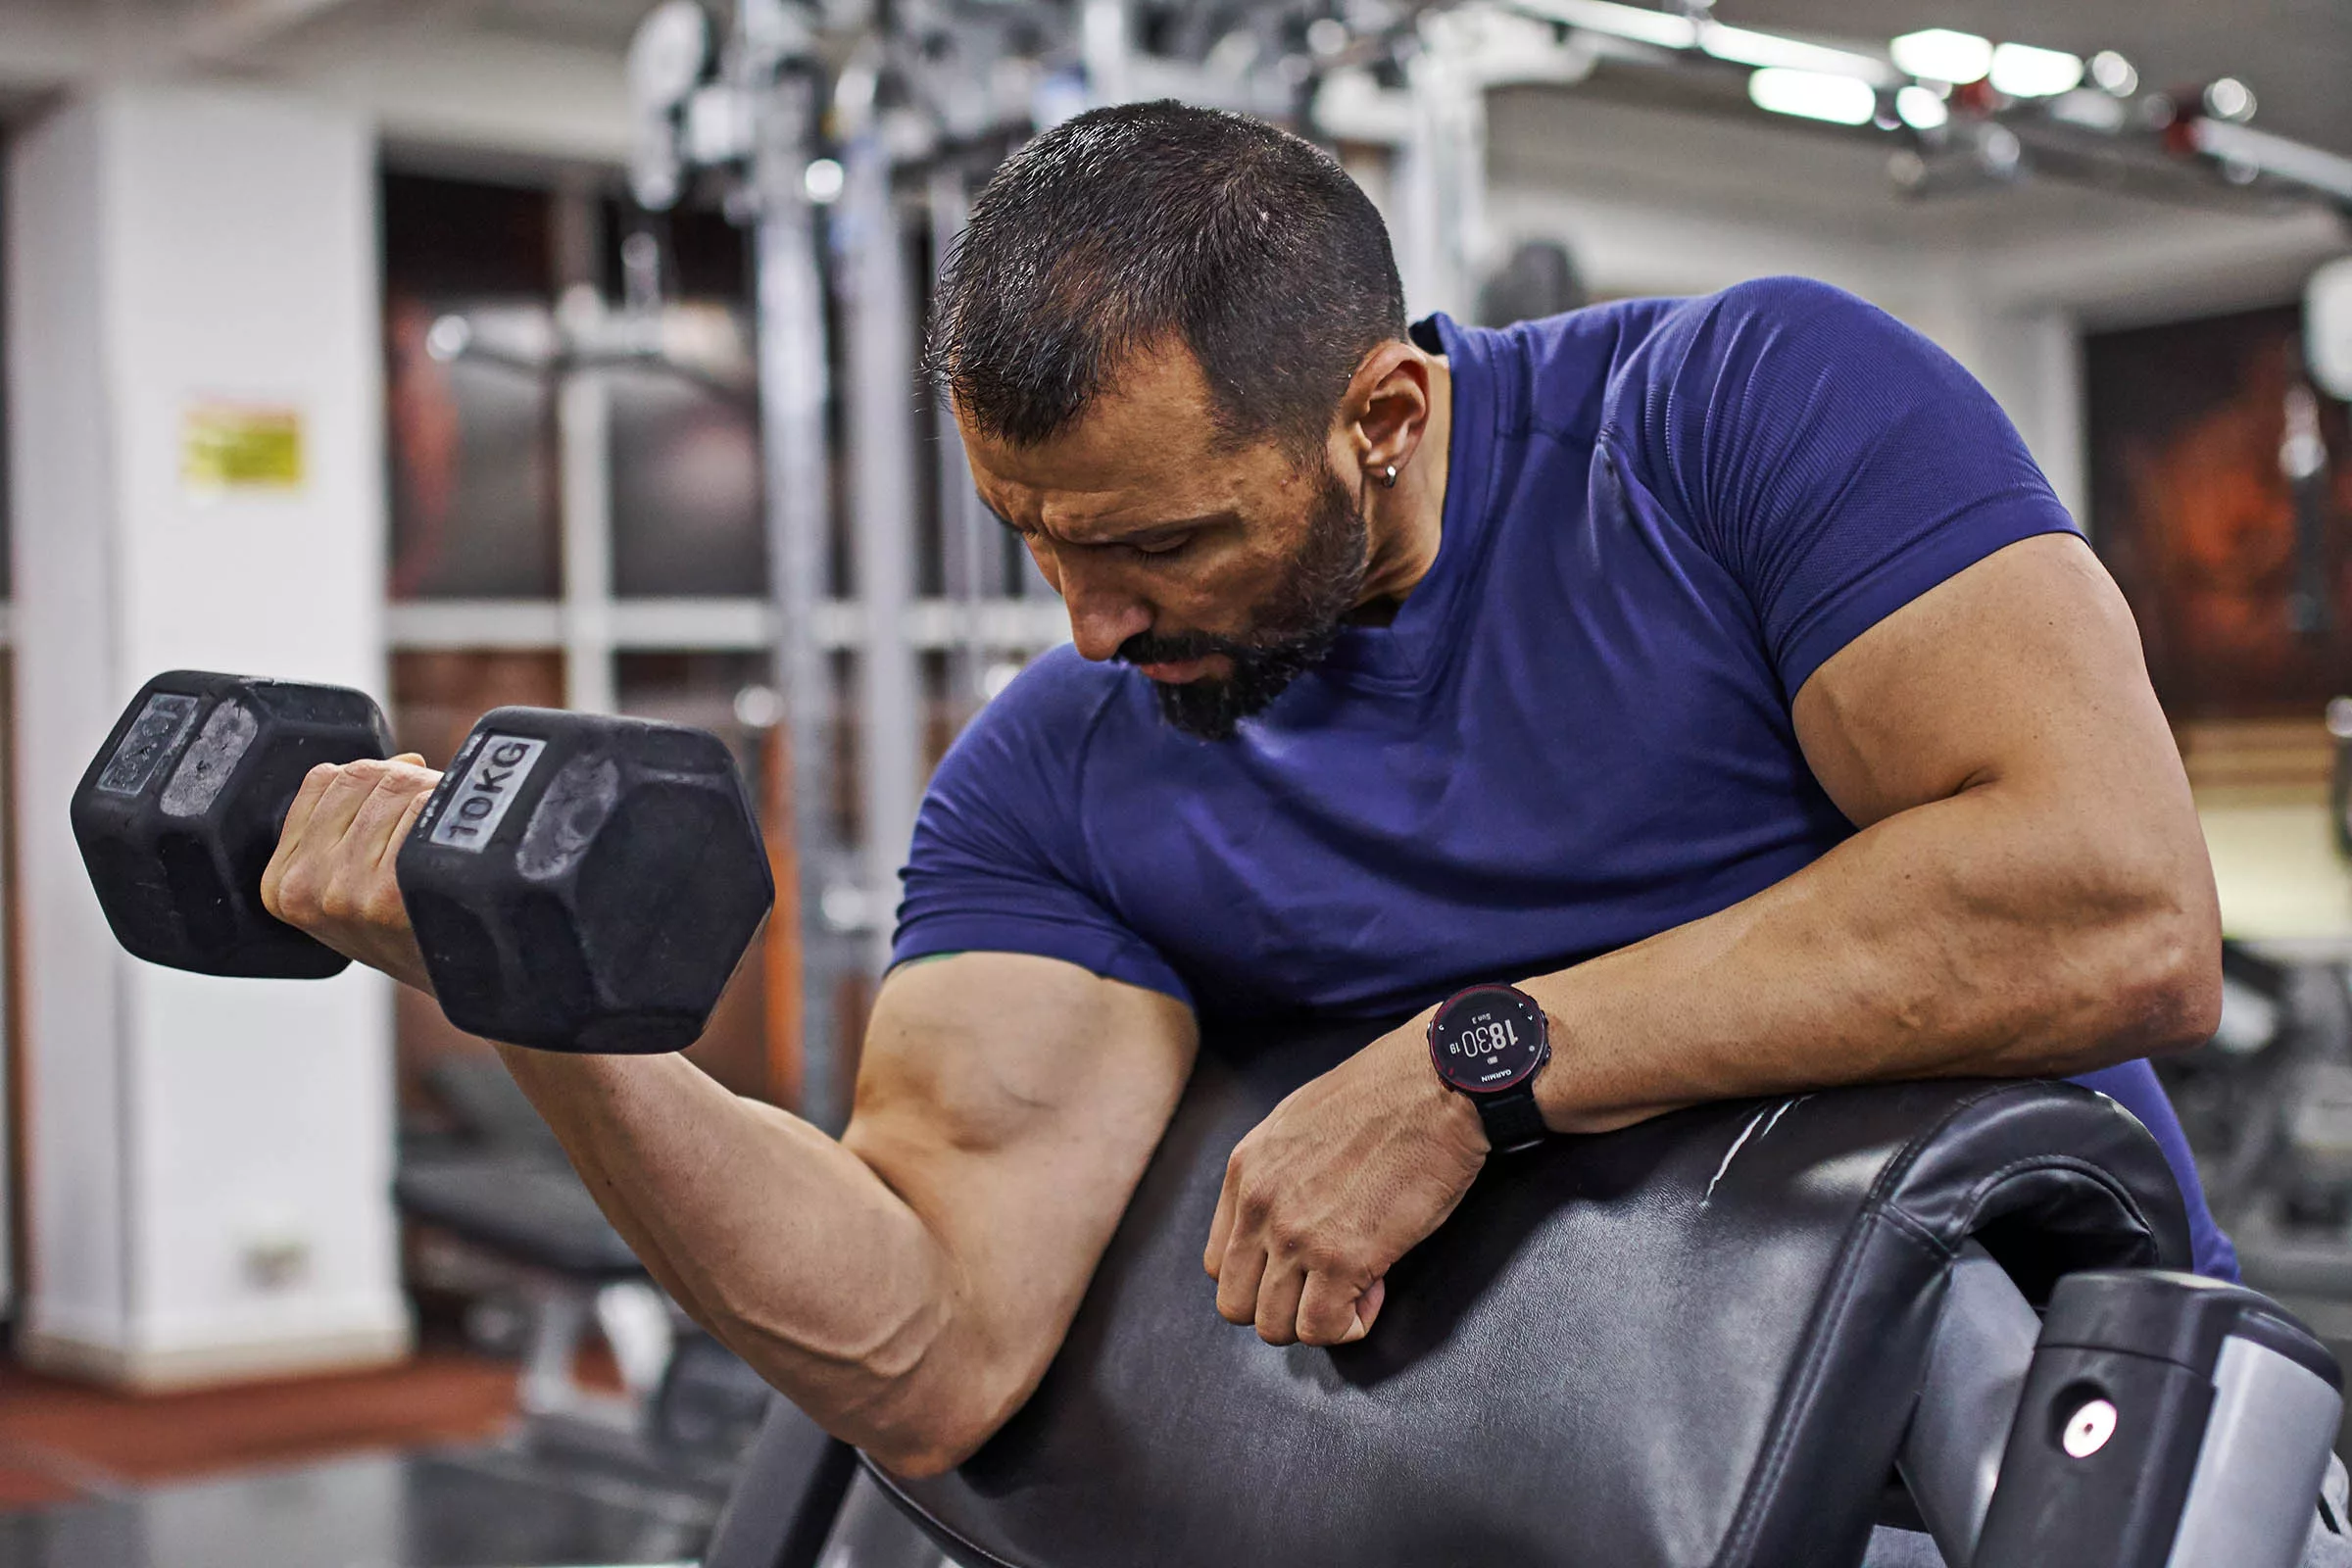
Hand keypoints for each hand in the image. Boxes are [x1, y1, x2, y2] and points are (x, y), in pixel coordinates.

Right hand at [260, 755, 440, 992]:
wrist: (467, 983)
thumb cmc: (416, 929)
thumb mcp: (356, 886)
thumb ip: (353, 822)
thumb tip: (401, 761)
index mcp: (281, 884)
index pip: (322, 780)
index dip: (373, 776)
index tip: (402, 798)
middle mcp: (303, 888)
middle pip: (361, 776)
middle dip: (407, 781)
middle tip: (436, 816)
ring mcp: (343, 892)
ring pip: (396, 786)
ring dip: (434, 793)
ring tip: (450, 833)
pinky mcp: (387, 894)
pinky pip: (423, 807)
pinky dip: (452, 808)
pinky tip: (461, 843)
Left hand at [1204, 1014, 1489, 1346]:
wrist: (1439, 1082)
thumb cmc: (1386, 1093)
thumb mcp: (1300, 1120)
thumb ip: (1278, 1172)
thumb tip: (1290, 1213)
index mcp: (1245, 1169)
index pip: (1220, 1263)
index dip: (1263, 1276)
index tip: (1303, 1264)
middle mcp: (1259, 1205)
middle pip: (1237, 1304)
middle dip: (1284, 1307)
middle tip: (1327, 1285)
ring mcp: (1296, 1234)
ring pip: (1274, 1326)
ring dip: (1317, 1318)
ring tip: (1356, 1285)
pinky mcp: (1342, 1256)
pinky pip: (1322, 1328)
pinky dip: (1349, 1325)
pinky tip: (1375, 1289)